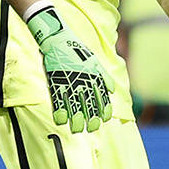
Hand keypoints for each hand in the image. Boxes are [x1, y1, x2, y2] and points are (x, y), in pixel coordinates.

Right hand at [27, 6, 114, 131]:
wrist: (57, 38)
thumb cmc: (76, 49)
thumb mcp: (94, 61)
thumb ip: (104, 77)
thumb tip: (112, 91)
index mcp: (93, 76)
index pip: (101, 98)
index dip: (104, 110)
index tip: (104, 120)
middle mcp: (83, 81)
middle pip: (89, 104)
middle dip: (91, 119)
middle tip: (92, 128)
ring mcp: (69, 82)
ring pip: (74, 106)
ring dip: (76, 120)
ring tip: (77, 129)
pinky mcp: (56, 81)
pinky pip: (58, 100)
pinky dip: (60, 112)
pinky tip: (61, 121)